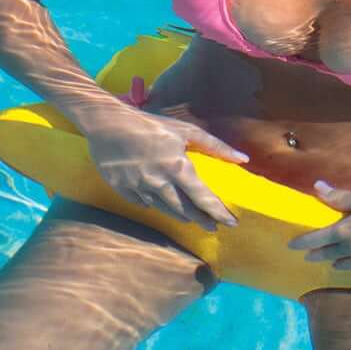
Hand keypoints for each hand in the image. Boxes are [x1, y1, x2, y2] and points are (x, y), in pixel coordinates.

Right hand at [84, 100, 248, 230]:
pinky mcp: (122, 188)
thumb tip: (243, 159)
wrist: (107, 123)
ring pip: (164, 209)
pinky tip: (159, 204)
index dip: (218, 212)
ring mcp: (139, 187)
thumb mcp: (185, 130)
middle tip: (213, 227)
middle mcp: (159, 182)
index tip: (231, 223)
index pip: (203, 197)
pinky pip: (141, 202)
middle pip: (185, 209)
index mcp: (177, 167)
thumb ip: (215, 146)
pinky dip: (152, 204)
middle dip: (201, 219)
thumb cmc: (149, 124)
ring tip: (190, 218)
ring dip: (180, 215)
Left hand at [292, 181, 350, 275]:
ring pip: (348, 265)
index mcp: (346, 230)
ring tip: (334, 263)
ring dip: (339, 263)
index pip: (316, 239)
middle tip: (309, 256)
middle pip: (330, 254)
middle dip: (318, 255)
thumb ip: (341, 196)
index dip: (301, 242)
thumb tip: (317, 186)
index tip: (291, 246)